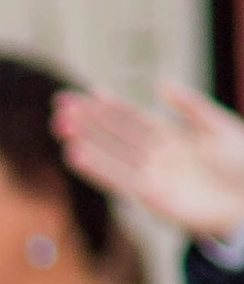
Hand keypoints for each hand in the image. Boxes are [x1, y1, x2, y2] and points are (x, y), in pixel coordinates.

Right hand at [57, 83, 243, 244]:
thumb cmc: (241, 163)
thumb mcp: (219, 126)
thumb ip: (190, 106)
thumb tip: (160, 84)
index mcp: (171, 136)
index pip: (133, 118)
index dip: (110, 105)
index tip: (86, 93)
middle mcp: (155, 157)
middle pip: (115, 136)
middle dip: (88, 124)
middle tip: (58, 110)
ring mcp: (152, 178)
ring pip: (112, 159)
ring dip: (86, 147)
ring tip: (62, 135)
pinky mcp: (152, 199)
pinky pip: (120, 183)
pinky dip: (99, 171)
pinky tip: (78, 158)